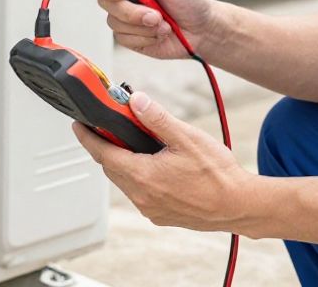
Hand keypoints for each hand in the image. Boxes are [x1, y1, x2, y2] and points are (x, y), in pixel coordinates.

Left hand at [73, 91, 250, 231]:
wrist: (239, 205)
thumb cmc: (217, 174)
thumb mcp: (187, 137)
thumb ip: (157, 118)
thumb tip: (135, 101)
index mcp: (143, 175)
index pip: (103, 154)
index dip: (88, 138)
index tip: (78, 126)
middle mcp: (142, 196)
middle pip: (112, 168)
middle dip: (106, 148)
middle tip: (107, 128)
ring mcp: (151, 209)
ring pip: (125, 182)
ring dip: (123, 163)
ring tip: (133, 144)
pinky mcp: (161, 216)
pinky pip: (140, 194)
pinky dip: (138, 178)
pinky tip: (154, 166)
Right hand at [94, 0, 223, 59]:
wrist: (203, 29)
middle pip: (105, 1)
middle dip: (130, 10)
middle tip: (154, 13)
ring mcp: (126, 18)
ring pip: (115, 22)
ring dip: (143, 25)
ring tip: (163, 22)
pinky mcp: (130, 37)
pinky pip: (124, 38)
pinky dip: (146, 37)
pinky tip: (160, 33)